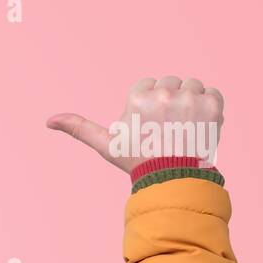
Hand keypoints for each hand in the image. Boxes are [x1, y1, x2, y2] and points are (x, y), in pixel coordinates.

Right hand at [46, 77, 223, 173]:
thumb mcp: (106, 145)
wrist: (173, 179)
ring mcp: (190, 99)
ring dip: (191, 103)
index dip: (149, 105)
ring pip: (192, 86)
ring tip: (184, 128)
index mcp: (138, 97)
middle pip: (171, 83)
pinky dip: (209, 107)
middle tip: (167, 130)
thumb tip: (49, 120)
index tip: (150, 126)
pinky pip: (213, 93)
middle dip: (170, 102)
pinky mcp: (212, 106)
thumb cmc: (137, 161)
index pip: (148, 85)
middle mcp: (164, 94)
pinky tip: (199, 126)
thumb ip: (80, 128)